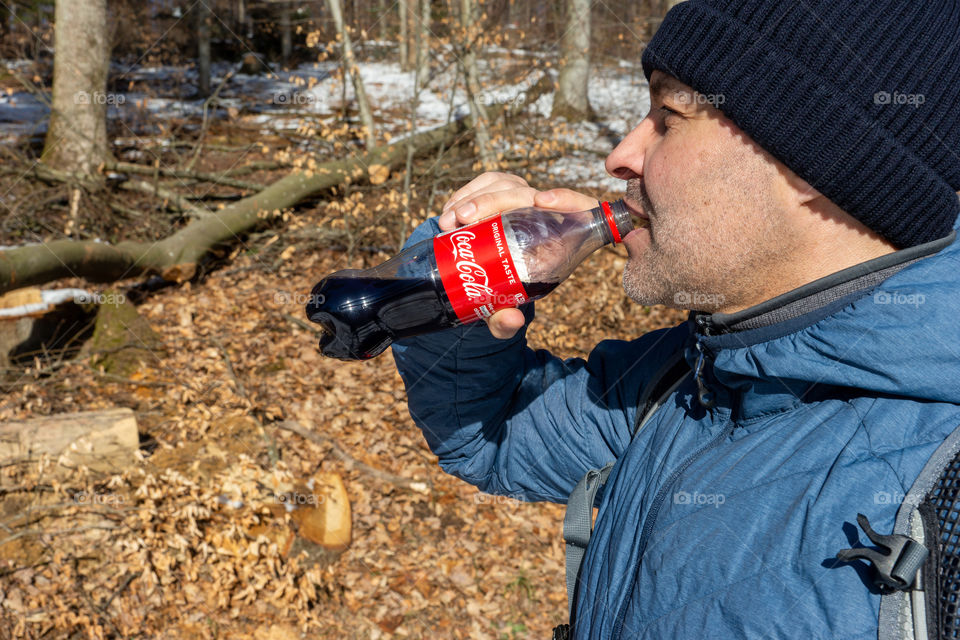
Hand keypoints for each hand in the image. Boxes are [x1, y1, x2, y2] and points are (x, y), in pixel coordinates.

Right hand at [438, 172, 596, 339]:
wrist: (483, 276)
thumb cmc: (503, 292)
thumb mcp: (502, 309)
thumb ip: (506, 321)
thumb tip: (513, 320)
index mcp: (558, 240)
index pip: (579, 209)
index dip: (567, 199)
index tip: (541, 201)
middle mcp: (542, 214)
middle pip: (527, 195)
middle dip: (493, 201)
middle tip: (465, 219)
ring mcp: (521, 198)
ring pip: (504, 185)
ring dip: (474, 198)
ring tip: (450, 221)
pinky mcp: (500, 190)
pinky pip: (487, 183)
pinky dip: (465, 193)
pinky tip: (449, 211)